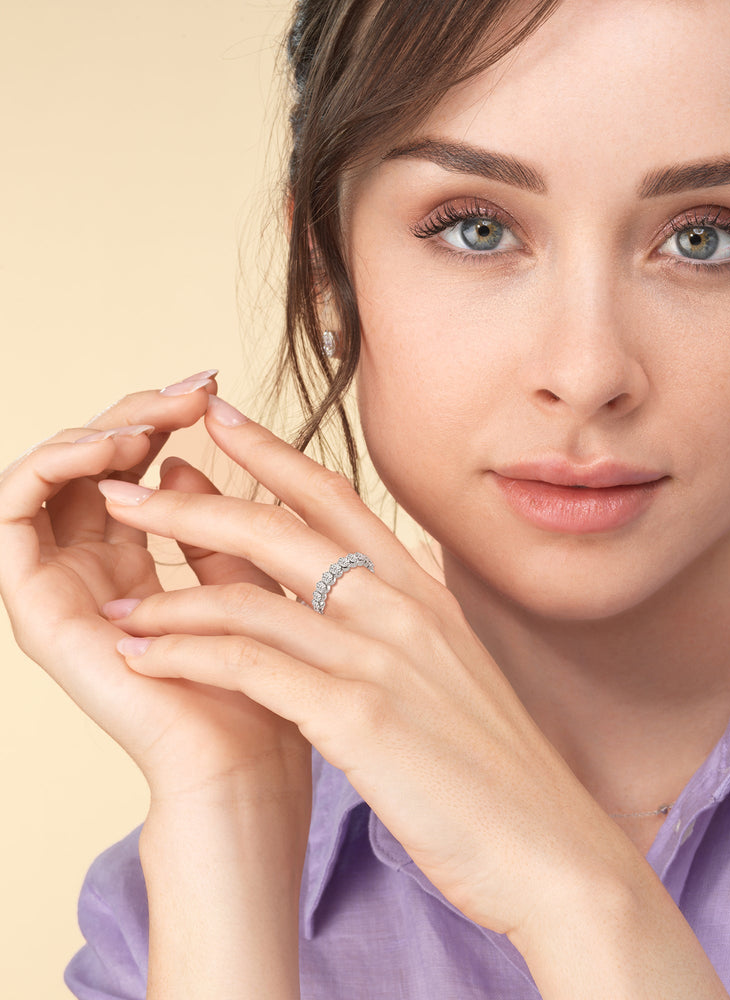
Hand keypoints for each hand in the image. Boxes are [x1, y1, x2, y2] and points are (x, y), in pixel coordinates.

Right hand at [0, 376, 310, 805]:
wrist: (248, 763)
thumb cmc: (263, 681)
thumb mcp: (246, 581)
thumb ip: (213, 526)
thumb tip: (182, 461)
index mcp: (135, 566)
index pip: (128, 469)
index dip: (160, 420)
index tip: (213, 387)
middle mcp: (90, 572)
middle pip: (88, 465)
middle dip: (136, 414)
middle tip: (190, 390)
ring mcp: (58, 587)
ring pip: (49, 474)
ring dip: (100, 430)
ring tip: (155, 418)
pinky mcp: (35, 605)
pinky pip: (14, 511)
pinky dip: (57, 464)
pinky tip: (117, 448)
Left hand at [100, 395, 632, 938]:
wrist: (551, 843)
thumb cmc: (497, 767)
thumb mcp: (454, 673)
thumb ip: (407, 629)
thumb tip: (365, 601)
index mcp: (426, 593)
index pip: (339, 499)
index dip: (274, 453)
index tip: (222, 421)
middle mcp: (405, 608)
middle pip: (283, 528)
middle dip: (195, 504)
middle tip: (130, 488)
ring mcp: (384, 657)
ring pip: (253, 596)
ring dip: (172, 594)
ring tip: (116, 602)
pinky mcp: (360, 716)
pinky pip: (251, 666)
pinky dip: (189, 655)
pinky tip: (146, 655)